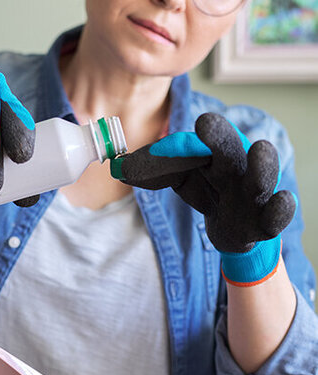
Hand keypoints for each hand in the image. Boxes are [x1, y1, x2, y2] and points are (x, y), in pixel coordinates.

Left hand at [111, 113, 296, 284]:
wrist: (236, 227)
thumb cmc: (210, 192)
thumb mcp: (180, 178)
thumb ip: (152, 172)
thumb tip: (116, 168)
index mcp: (214, 153)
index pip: (197, 143)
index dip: (180, 146)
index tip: (160, 148)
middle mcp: (237, 166)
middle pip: (229, 149)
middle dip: (219, 137)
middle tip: (205, 123)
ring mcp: (255, 191)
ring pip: (262, 175)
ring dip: (260, 165)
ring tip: (260, 150)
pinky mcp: (266, 219)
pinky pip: (277, 212)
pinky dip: (281, 207)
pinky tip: (281, 200)